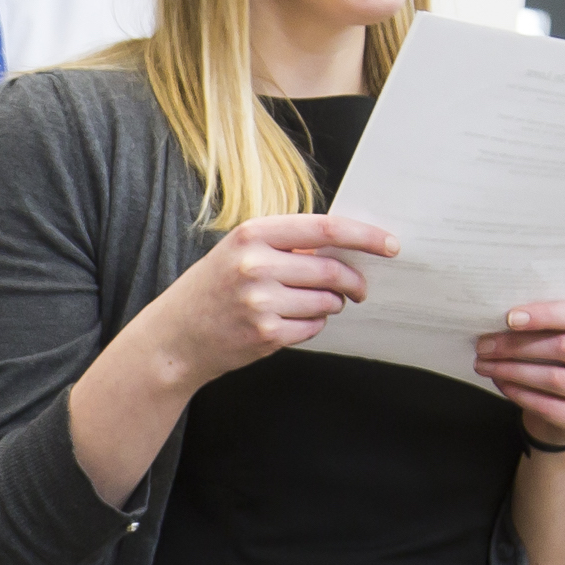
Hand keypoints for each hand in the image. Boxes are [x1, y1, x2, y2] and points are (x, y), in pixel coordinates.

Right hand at [112, 214, 398, 389]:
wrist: (175, 337)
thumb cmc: (211, 290)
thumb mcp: (239, 252)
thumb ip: (285, 245)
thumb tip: (345, 246)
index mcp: (252, 234)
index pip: (325, 228)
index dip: (365, 236)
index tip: (390, 244)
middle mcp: (256, 265)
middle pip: (332, 271)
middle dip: (354, 282)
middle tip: (358, 289)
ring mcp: (261, 302)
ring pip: (327, 302)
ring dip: (329, 305)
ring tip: (304, 305)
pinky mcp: (267, 334)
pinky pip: (314, 328)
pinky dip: (311, 327)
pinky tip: (286, 324)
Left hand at [474, 301, 564, 447]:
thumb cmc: (564, 354)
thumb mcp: (564, 329)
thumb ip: (548, 319)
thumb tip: (504, 316)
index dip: (546, 315)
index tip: (509, 318)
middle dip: (518, 345)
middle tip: (484, 345)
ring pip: (557, 379)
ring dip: (513, 370)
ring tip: (485, 364)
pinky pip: (552, 408)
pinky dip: (521, 394)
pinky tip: (501, 383)